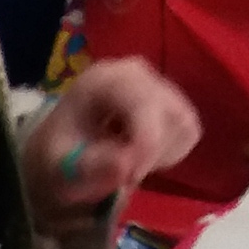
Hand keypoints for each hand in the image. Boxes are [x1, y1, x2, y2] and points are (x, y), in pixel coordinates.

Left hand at [22, 57, 198, 227]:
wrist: (62, 147)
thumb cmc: (60, 154)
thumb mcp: (62, 167)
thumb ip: (89, 167)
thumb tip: (126, 166)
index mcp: (103, 79)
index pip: (143, 102)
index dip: (147, 142)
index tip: (131, 176)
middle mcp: (135, 72)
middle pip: (171, 113)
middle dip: (152, 153)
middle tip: (124, 175)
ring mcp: (158, 83)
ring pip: (184, 124)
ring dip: (160, 154)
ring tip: (128, 161)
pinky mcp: (173, 101)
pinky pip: (189, 132)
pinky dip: (170, 152)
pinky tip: (142, 154)